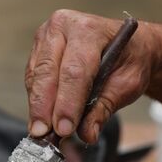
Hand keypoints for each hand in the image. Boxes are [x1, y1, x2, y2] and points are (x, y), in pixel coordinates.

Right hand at [25, 10, 161, 143]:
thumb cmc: (130, 60)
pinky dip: (36, 101)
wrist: (128, 44)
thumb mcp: (128, 84)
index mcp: (89, 30)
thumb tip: (87, 134)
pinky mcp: (37, 50)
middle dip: (44, 107)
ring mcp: (46, 37)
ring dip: (37, 107)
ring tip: (41, 132)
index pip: (74, 71)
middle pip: (47, 72)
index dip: (67, 102)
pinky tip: (41, 119)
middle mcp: (62, 27)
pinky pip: (32, 79)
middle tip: (43, 134)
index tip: (64, 129)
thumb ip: (105, 108)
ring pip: (35, 77)